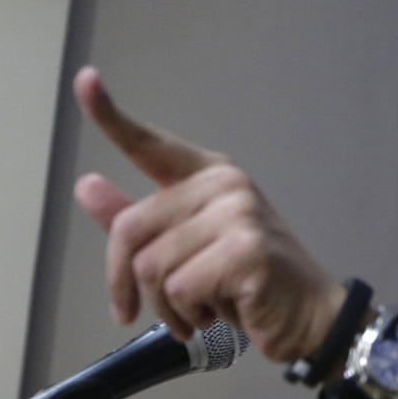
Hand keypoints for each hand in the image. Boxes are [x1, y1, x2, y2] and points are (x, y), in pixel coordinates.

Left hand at [72, 66, 344, 361]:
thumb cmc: (252, 286)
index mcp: (210, 177)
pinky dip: (190, 316)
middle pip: (130, 230)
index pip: (151, 145)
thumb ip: (141, 222)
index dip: (110, 115)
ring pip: (152, 267)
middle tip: (140, 312)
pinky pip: (181, 288)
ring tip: (199, 313)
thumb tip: (86, 185)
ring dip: (167, 308)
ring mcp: (239, 214)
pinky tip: (220, 315)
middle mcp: (225, 186)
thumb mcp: (190, 251)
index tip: (86, 80)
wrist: (311, 319)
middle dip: (128, 283)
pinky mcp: (246, 250)